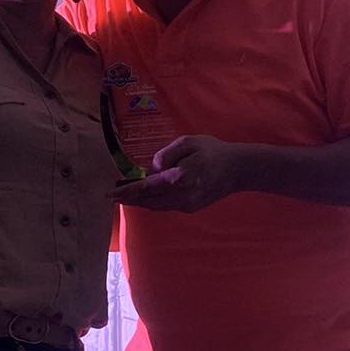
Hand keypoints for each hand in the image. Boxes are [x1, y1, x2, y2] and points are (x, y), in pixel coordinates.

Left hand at [114, 136, 246, 213]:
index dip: (128, 190)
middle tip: (113, 196)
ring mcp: (187, 204)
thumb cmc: (212, 151)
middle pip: (148, 200)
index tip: (112, 193)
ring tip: (127, 197)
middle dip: (130, 198)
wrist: (237, 169)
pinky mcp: (191, 208)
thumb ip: (166, 154)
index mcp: (180, 176)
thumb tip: (151, 169)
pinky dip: (154, 202)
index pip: (147, 186)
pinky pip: (167, 206)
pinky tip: (147, 198)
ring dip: (140, 202)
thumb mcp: (188, 142)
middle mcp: (181, 194)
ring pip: (156, 206)